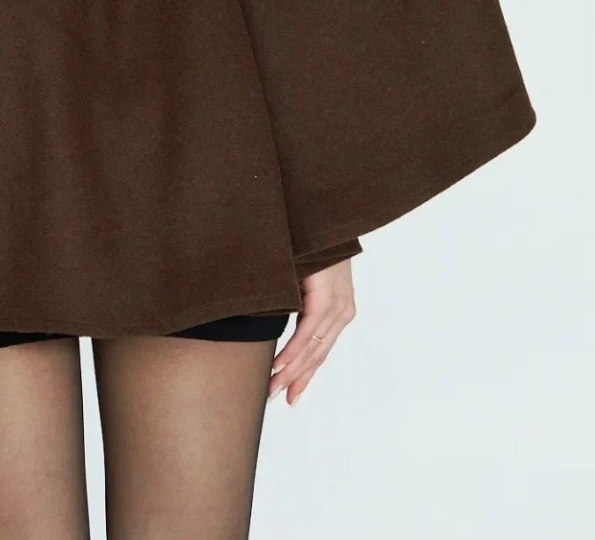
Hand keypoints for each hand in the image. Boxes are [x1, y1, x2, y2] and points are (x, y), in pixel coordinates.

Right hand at [268, 257, 355, 405]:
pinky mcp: (327, 297)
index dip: (304, 375)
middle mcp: (342, 312)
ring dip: (291, 370)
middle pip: (317, 355)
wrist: (322, 218)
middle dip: (295, 379)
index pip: (320, 351)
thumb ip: (298, 304)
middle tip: (276, 396)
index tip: (290, 395)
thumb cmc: (312, 246)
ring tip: (274, 387)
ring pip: (314, 348)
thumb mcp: (304, 281)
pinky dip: (294, 350)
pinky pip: (309, 330)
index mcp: (338, 311)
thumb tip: (280, 323)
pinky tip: (281, 364)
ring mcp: (338, 306)